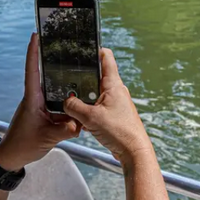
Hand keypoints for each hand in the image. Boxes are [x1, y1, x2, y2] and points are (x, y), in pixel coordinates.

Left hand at [0, 33, 80, 170]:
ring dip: (66, 85)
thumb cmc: (22, 145)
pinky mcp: (46, 113)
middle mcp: (36, 98)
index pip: (32, 70)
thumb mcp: (47, 138)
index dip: (33, 52)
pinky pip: (60, 104)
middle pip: (47, 74)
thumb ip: (65, 130)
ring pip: (56, 90)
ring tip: (81, 76)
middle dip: (55, 60)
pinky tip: (80, 105)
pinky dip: (69, 104)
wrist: (12, 157)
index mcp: (32, 99)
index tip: (36, 35)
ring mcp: (41, 105)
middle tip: (67, 47)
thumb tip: (80, 123)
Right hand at [63, 48, 153, 165]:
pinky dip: (88, 109)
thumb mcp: (90, 117)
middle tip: (67, 76)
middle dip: (82, 77)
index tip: (82, 47)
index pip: (106, 57)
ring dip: (84, 96)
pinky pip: (97, 106)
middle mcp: (116, 91)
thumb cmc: (119, 132)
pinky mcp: (113, 115)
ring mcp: (115, 103)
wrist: (133, 152)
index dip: (95, 49)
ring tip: (71, 100)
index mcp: (113, 84)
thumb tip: (66, 101)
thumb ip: (74, 106)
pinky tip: (80, 117)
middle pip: (97, 75)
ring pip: (95, 93)